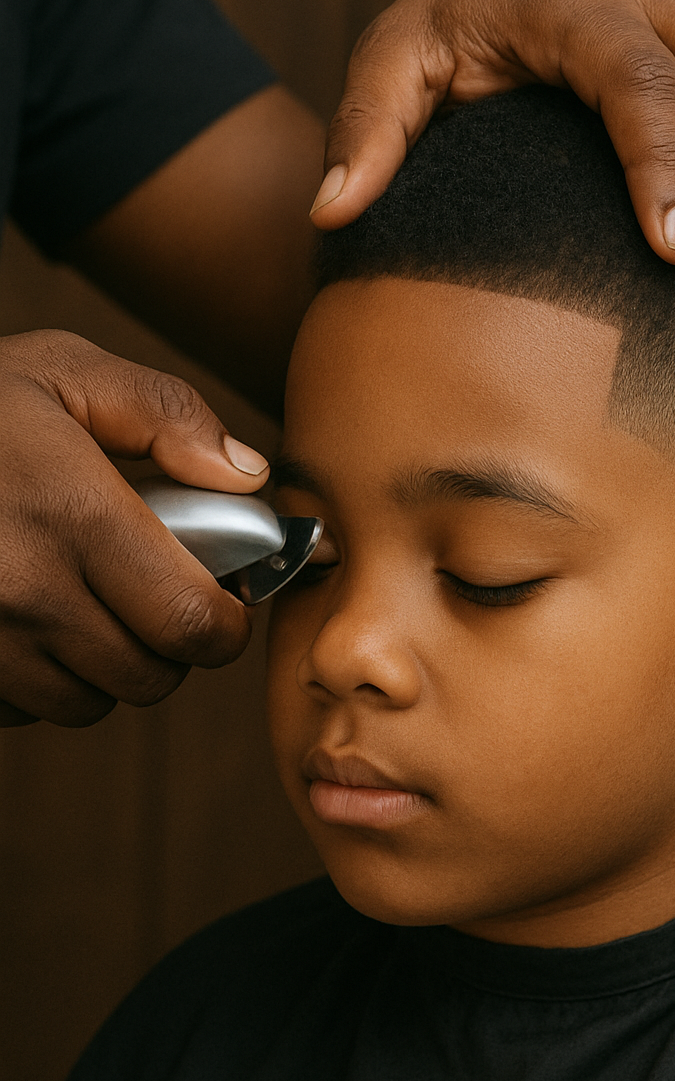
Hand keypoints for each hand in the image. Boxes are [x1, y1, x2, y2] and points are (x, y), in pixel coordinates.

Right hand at [0, 330, 269, 726]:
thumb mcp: (62, 369)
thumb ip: (166, 413)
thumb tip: (246, 476)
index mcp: (71, 513)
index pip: (189, 622)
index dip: (224, 623)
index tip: (223, 600)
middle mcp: (23, 589)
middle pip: (149, 677)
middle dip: (170, 647)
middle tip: (155, 596)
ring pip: (87, 703)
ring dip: (104, 666)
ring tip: (83, 599)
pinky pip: (23, 710)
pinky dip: (37, 680)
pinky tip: (24, 619)